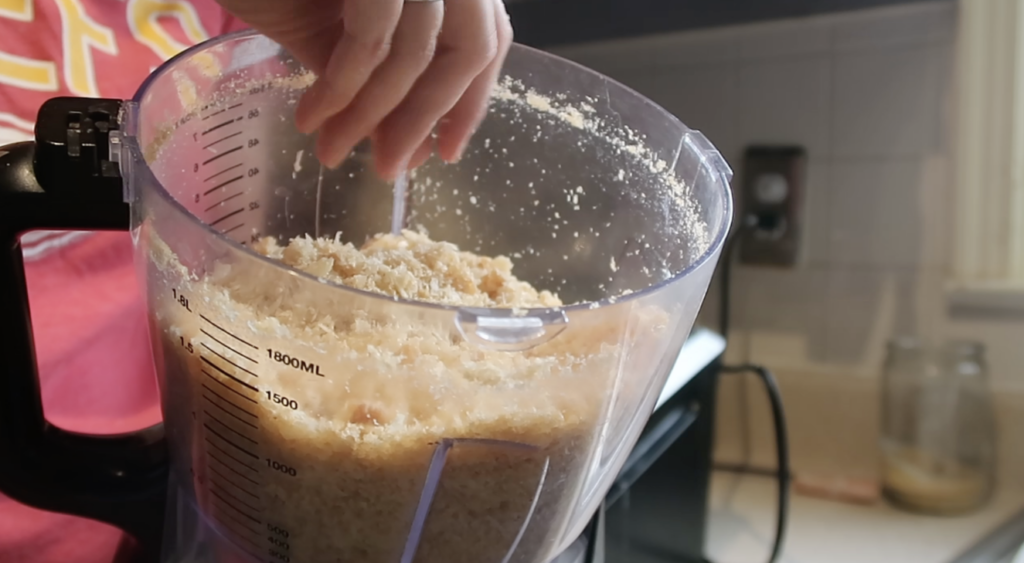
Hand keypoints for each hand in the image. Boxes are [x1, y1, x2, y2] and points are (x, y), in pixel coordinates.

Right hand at [214, 0, 512, 178]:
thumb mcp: (333, 32)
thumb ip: (378, 80)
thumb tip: (410, 146)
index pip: (488, 39)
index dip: (472, 101)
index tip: (446, 153)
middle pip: (467, 50)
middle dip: (426, 119)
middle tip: (389, 170)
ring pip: (416, 53)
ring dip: (372, 116)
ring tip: (333, 152)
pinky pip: (371, 40)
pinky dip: (344, 88)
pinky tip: (313, 117)